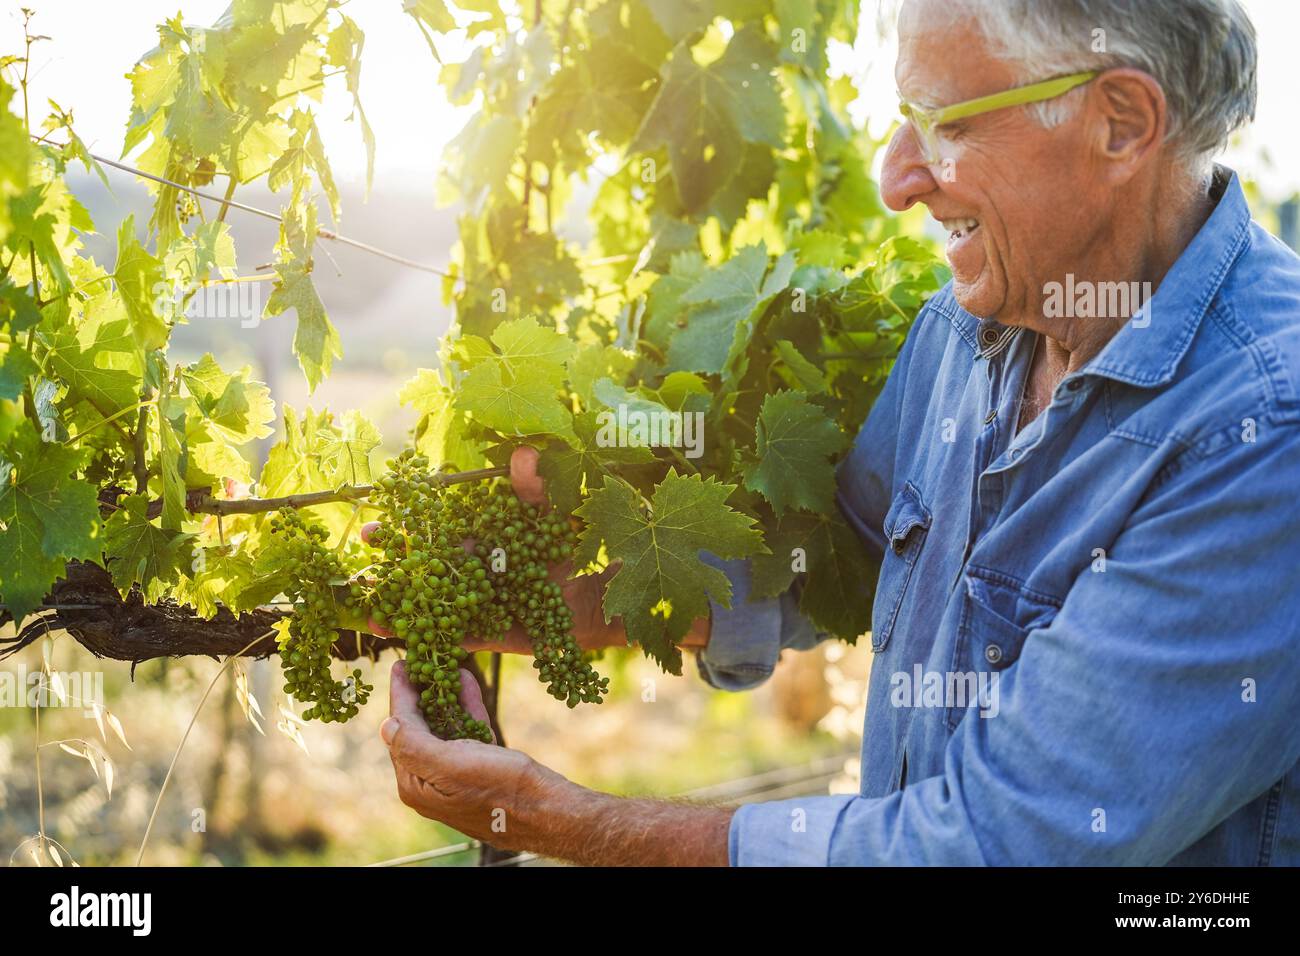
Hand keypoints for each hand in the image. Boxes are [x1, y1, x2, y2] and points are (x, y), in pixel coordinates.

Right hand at [361, 445, 623, 653]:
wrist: (623, 592)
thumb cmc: (596, 543)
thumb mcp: (565, 509)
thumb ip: (539, 489)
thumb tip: (521, 455)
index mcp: (499, 534)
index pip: (450, 524)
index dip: (417, 518)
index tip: (387, 507)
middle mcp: (489, 567)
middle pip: (436, 560)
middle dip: (400, 553)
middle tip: (367, 542)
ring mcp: (492, 601)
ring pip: (440, 599)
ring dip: (404, 598)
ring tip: (366, 597)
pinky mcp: (499, 634)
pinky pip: (460, 634)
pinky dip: (430, 633)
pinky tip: (393, 632)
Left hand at [379, 660, 567, 848]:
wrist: (547, 810)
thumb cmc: (500, 788)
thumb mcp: (451, 766)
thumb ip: (415, 746)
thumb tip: (386, 726)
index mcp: (417, 784)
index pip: (401, 731)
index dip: (401, 696)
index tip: (401, 664)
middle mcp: (432, 781)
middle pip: (420, 728)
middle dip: (422, 693)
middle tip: (422, 661)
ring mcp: (456, 775)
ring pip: (445, 727)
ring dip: (446, 695)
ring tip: (447, 665)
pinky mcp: (481, 768)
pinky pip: (467, 732)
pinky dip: (467, 708)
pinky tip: (468, 683)